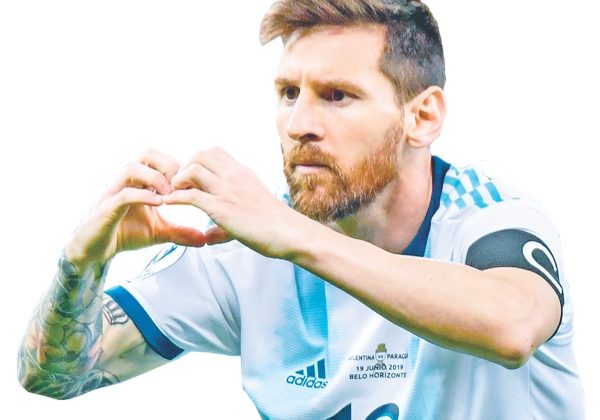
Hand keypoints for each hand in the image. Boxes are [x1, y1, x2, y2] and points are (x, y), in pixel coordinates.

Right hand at [64, 149, 206, 268]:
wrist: (96, 250)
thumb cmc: (124, 234)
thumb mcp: (159, 233)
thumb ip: (180, 233)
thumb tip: (204, 240)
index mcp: (141, 181)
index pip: (162, 160)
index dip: (180, 167)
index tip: (196, 181)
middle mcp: (128, 180)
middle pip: (148, 154)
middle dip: (169, 165)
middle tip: (185, 182)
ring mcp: (115, 190)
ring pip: (134, 168)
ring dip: (156, 177)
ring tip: (172, 193)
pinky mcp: (106, 206)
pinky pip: (124, 193)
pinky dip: (143, 195)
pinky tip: (160, 203)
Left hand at [165, 147, 304, 258]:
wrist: (289, 232)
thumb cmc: (276, 225)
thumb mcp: (253, 211)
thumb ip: (228, 219)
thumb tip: (208, 236)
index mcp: (243, 174)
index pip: (215, 152)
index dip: (197, 160)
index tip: (190, 177)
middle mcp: (234, 177)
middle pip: (200, 154)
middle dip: (184, 166)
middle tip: (179, 184)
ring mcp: (228, 191)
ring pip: (193, 169)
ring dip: (178, 179)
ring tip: (174, 192)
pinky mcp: (222, 208)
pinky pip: (191, 196)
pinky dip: (175, 198)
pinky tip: (168, 204)